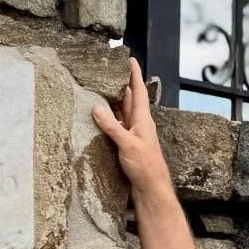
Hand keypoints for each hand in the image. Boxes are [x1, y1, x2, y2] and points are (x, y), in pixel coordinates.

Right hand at [92, 58, 175, 204]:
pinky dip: (107, 120)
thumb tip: (96, 108)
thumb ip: (112, 126)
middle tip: (108, 70)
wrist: (151, 189)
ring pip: (121, 112)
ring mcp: (132, 134)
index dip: (134, 75)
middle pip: (129, 99)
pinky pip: (115, 126)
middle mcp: (138, 124)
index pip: (138, 91)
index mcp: (142, 119)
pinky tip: (98, 118)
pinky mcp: (126, 145)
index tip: (130, 59)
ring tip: (99, 88)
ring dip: (112, 101)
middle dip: (120, 84)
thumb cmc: (146, 166)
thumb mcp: (128, 144)